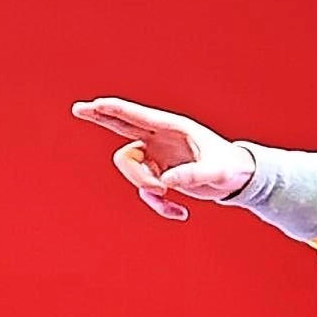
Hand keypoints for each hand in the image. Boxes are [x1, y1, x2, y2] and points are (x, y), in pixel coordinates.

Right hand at [70, 97, 256, 223]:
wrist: (238, 180)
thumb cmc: (232, 168)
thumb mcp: (217, 173)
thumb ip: (193, 176)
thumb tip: (166, 183)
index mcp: (173, 128)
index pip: (138, 116)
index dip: (116, 110)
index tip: (97, 104)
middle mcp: (160, 139)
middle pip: (121, 125)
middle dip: (100, 117)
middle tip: (78, 108)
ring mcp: (156, 156)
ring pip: (130, 168)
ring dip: (143, 185)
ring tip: (168, 197)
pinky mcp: (159, 175)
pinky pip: (145, 191)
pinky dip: (159, 205)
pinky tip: (181, 213)